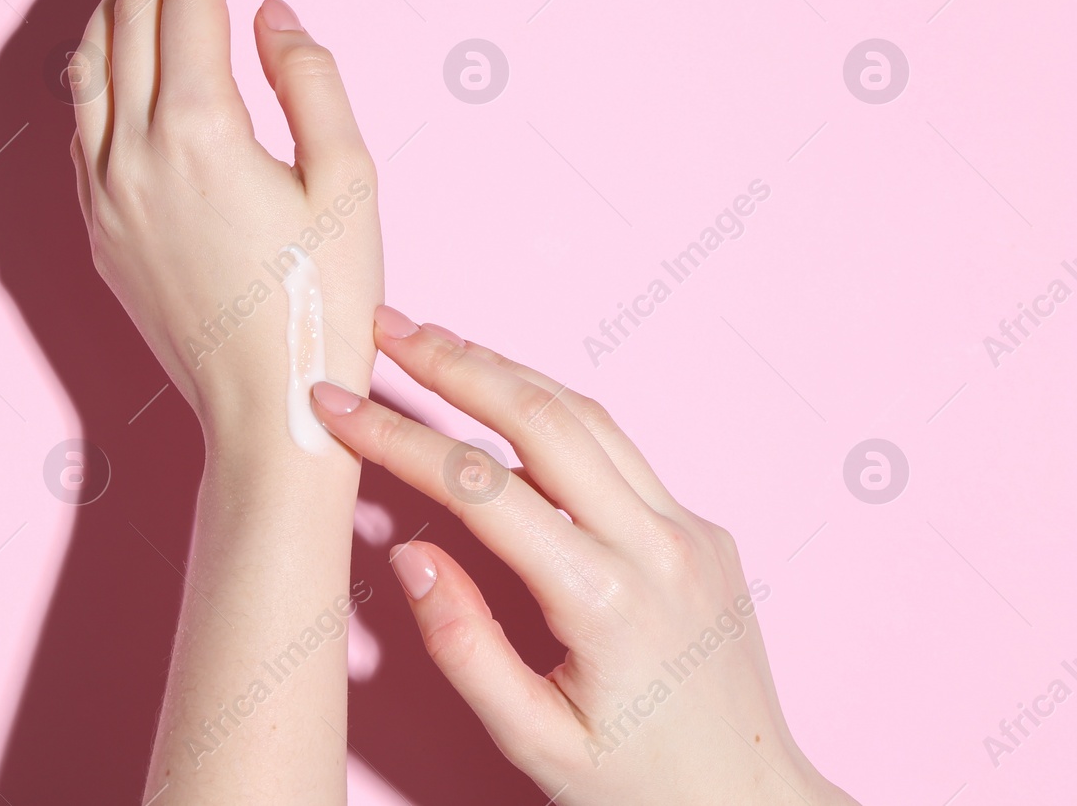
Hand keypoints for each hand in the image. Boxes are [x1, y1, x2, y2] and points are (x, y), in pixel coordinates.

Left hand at [68, 0, 381, 448]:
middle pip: (131, 12)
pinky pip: (81, 120)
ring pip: (88, 60)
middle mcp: (132, 154)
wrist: (267, 411)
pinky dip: (100, 63)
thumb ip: (311, 80)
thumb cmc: (323, 306)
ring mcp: (104, 193)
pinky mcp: (99, 228)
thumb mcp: (350, 184)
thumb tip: (270, 12)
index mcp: (198, 133)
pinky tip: (127, 53)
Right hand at [308, 307, 860, 804]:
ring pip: (587, 415)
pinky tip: (502, 404)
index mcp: (605, 600)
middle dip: (454, 362)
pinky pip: (618, 451)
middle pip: (542, 417)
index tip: (333, 405)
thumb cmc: (637, 786)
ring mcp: (689, 528)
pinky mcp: (701, 529)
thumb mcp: (534, 741)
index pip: (479, 489)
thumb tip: (411, 554)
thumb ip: (464, 646)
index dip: (396, 438)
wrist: (751, 802)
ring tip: (434, 342)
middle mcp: (657, 544)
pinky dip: (551, 412)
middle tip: (385, 326)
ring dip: (505, 370)